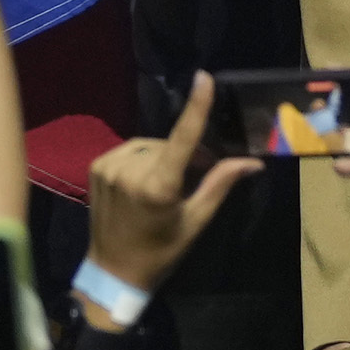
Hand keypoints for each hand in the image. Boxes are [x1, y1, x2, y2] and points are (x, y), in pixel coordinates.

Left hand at [78, 74, 252, 298]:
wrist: (112, 270)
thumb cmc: (161, 252)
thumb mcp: (195, 221)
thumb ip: (220, 185)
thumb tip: (252, 162)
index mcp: (157, 187)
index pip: (182, 138)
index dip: (196, 106)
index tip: (205, 78)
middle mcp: (130, 170)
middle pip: (169, 144)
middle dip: (187, 154)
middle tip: (196, 177)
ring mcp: (108, 165)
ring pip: (150, 145)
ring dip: (164, 155)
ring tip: (168, 183)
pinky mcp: (96, 165)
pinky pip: (130, 149)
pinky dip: (143, 158)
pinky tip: (146, 179)